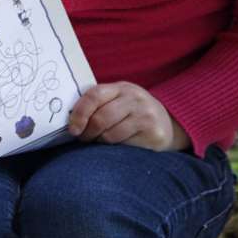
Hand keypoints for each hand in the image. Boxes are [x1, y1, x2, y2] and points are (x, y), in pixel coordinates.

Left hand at [68, 82, 189, 151]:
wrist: (168, 124)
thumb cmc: (133, 113)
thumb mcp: (119, 101)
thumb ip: (99, 104)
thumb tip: (69, 120)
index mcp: (121, 88)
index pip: (94, 95)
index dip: (79, 113)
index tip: (72, 129)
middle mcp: (135, 98)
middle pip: (101, 118)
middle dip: (87, 132)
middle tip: (83, 139)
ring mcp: (146, 115)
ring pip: (111, 134)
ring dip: (100, 142)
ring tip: (100, 142)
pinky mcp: (154, 133)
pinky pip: (124, 145)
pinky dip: (115, 148)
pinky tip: (117, 146)